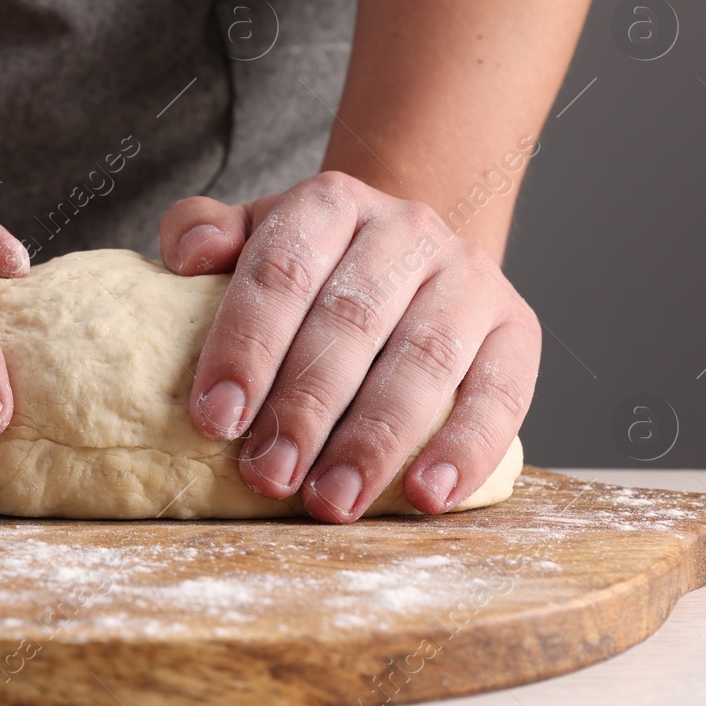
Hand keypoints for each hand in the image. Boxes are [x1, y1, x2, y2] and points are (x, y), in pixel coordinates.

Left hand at [159, 171, 539, 522]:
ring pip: (423, 360)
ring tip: (332, 502)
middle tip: (268, 475)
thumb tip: (187, 257)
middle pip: (351, 320)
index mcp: (329, 203)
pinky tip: (426, 496)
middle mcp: (406, 229)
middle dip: (304, 408)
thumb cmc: (311, 269)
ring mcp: (469, 277)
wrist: (406, 258)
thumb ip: (203, 234)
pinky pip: (501, 393)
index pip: (282, 271)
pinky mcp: (518, 328)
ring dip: (375, 440)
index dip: (246, 347)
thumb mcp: (252, 238)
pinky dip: (465, 449)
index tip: (216, 419)